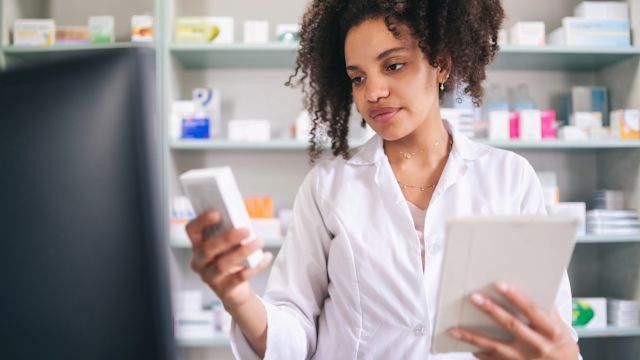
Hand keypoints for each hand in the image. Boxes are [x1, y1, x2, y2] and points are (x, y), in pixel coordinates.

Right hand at [186, 210, 272, 310]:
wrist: (236, 290)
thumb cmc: (231, 260)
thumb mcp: (229, 245)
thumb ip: (231, 232)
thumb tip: (242, 222)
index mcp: (198, 245)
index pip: (192, 230)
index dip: (202, 221)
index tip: (217, 213)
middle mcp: (199, 262)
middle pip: (207, 248)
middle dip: (227, 238)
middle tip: (246, 230)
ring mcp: (210, 277)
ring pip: (222, 265)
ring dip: (242, 252)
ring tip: (259, 242)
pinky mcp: (224, 290)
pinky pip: (239, 278)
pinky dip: (255, 267)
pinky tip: (266, 257)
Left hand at [448, 282, 578, 359]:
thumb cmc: (560, 343)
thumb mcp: (561, 326)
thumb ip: (546, 309)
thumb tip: (531, 282)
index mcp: (551, 331)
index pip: (532, 310)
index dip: (516, 297)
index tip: (500, 284)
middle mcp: (537, 345)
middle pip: (511, 325)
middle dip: (491, 310)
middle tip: (473, 297)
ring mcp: (524, 359)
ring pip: (495, 347)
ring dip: (473, 337)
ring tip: (454, 329)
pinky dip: (478, 352)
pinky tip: (465, 343)